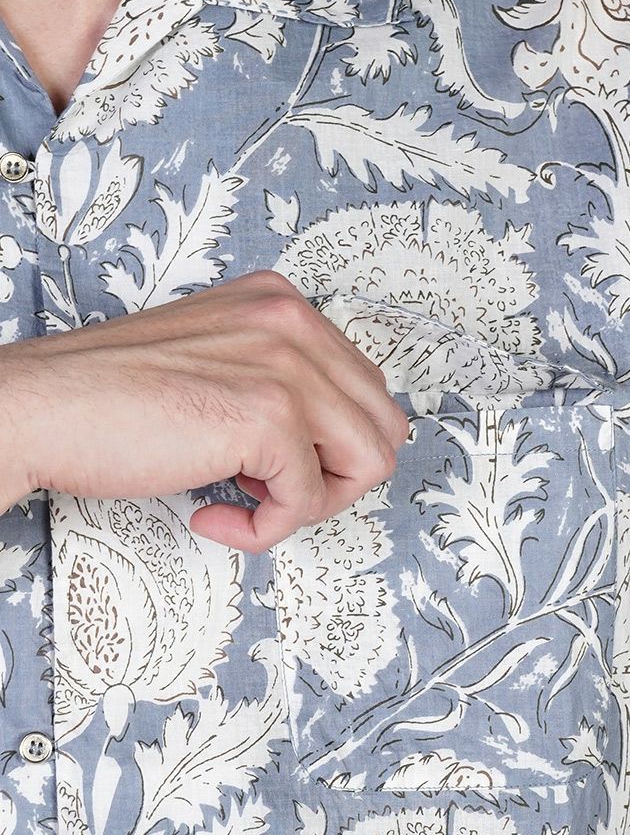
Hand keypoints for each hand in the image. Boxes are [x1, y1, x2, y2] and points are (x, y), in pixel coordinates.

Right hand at [0, 269, 409, 551]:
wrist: (42, 409)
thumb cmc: (111, 398)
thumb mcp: (214, 365)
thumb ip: (273, 386)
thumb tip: (325, 447)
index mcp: (282, 305)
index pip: (365, 389)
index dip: (330, 447)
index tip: (273, 464)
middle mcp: (293, 322)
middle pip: (382, 426)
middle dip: (335, 478)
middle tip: (271, 494)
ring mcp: (285, 366)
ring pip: (367, 464)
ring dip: (308, 505)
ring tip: (245, 505)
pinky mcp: (267, 417)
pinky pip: (307, 502)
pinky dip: (264, 530)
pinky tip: (212, 516)